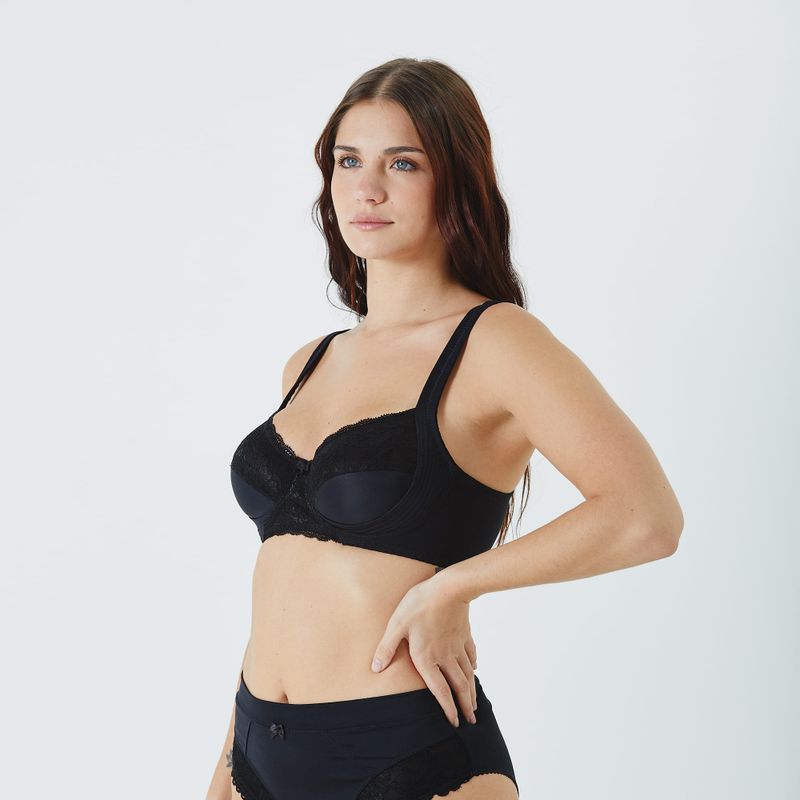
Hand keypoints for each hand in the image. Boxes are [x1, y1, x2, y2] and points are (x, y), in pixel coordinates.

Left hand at [370, 573, 478, 727]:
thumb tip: (376, 667)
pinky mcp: (465, 633)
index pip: (440, 690)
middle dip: (464, 705)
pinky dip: (473, 665)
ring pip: (467, 674)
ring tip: (474, 704)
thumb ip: (387, 647)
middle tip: (470, 720)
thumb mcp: (397, 624)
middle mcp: (446, 656)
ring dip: (471, 690)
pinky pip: (471, 654)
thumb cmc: (420, 604)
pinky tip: (474, 669)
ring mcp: (457, 645)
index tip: (454, 722)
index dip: (447, 708)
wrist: (449, 587)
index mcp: (428, 658)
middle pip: (458, 686)